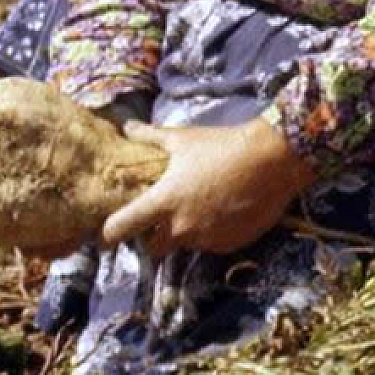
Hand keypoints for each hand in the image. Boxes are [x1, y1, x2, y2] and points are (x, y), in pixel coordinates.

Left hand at [101, 116, 316, 257]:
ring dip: (185, 233)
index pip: (123, 227)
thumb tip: (126, 127)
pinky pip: (211, 245)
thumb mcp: (181, 139)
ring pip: (185, 244)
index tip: (104, 235)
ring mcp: (206, 240)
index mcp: (163, 202)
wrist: (270, 162)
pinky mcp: (229, 245)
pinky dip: (209, 234)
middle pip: (154, 247)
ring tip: (196, 208)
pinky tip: (219, 212)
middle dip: (153, 237)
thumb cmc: (220, 147)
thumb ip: (149, 137)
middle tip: (159, 219)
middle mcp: (181, 227)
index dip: (109, 233)